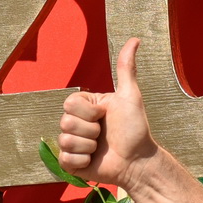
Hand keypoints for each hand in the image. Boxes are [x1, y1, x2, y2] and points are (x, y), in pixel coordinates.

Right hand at [57, 38, 163, 190]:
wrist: (137, 161)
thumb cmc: (135, 129)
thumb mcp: (130, 96)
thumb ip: (126, 68)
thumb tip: (135, 39)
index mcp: (85, 106)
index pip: (69, 103)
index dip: (89, 111)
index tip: (104, 115)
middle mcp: (76, 123)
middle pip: (65, 122)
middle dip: (91, 130)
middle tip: (104, 134)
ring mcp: (72, 143)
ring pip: (65, 140)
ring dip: (89, 146)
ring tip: (101, 147)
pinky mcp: (70, 163)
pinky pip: (65, 158)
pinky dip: (82, 160)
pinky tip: (94, 160)